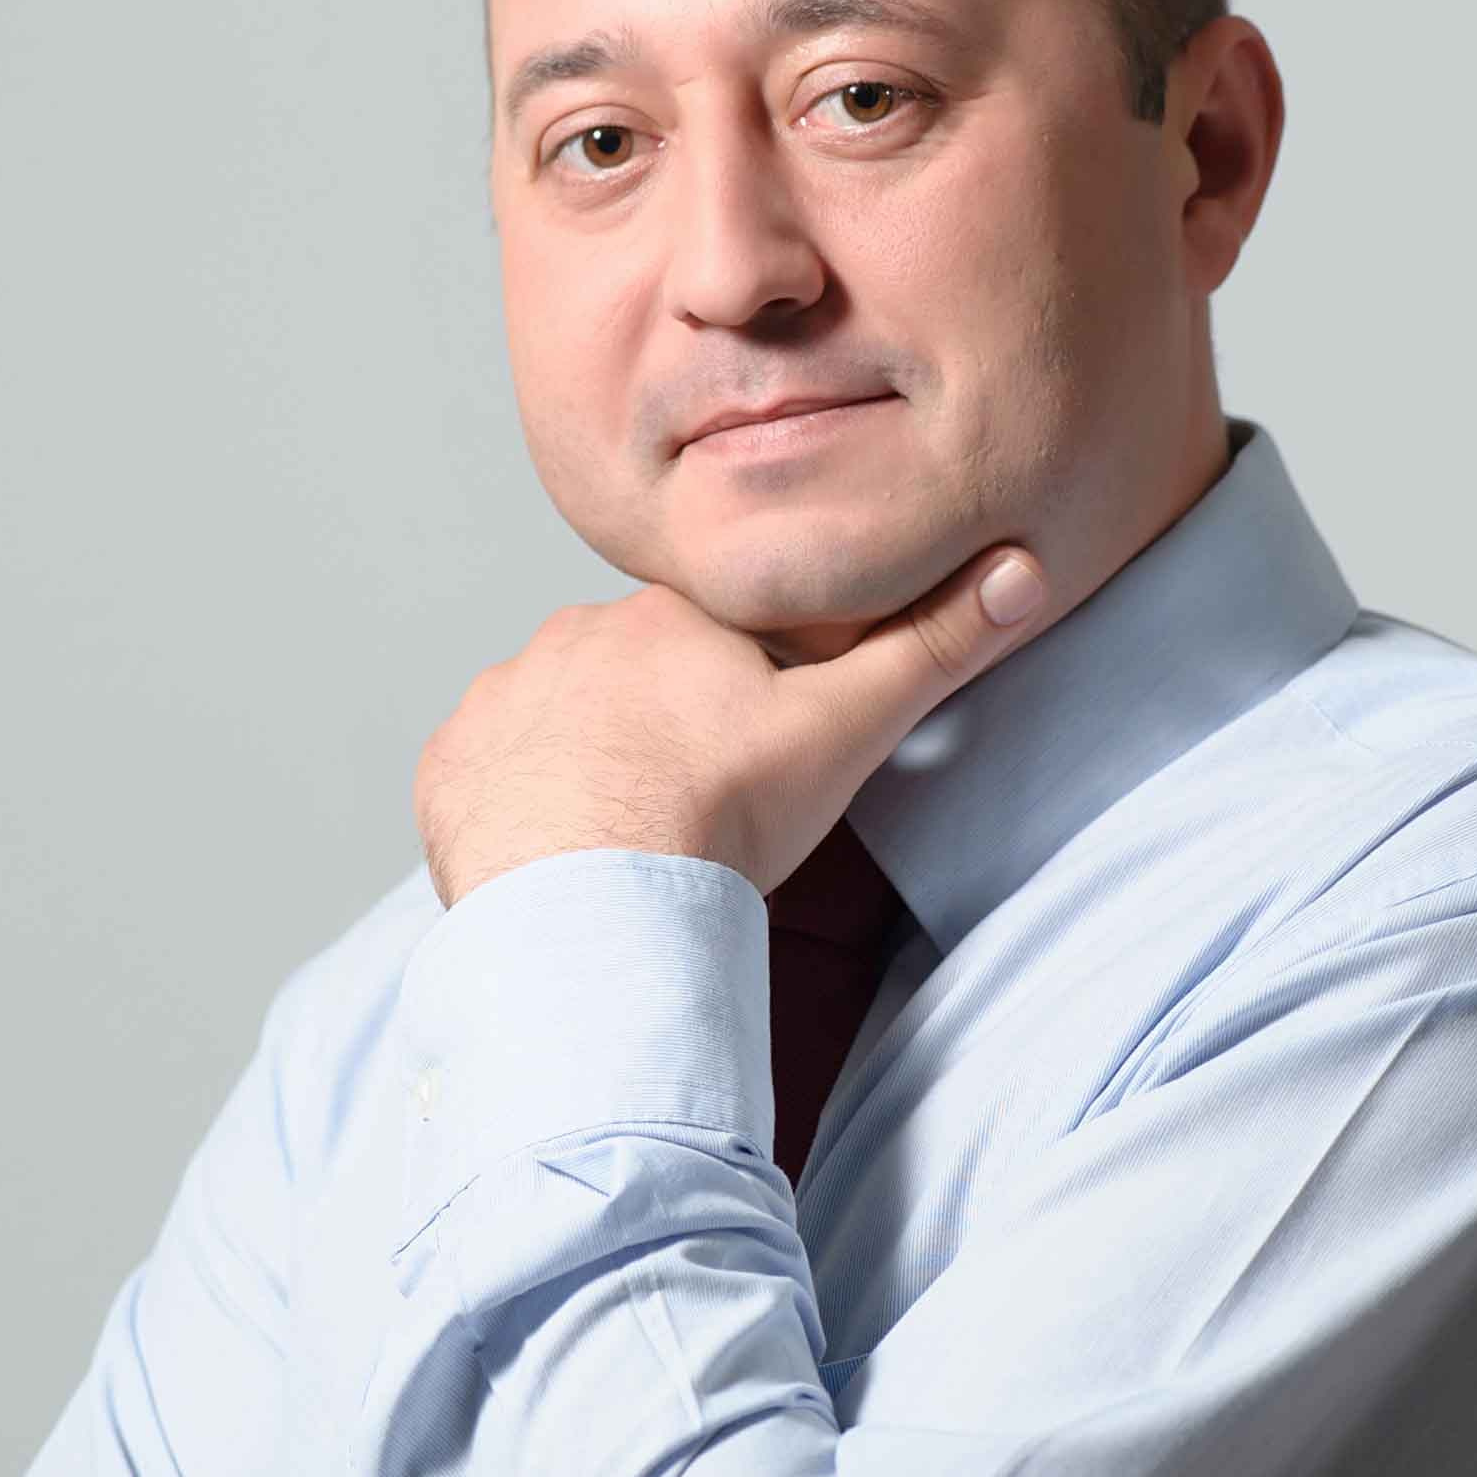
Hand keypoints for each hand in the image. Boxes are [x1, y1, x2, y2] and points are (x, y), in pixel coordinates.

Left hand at [413, 548, 1049, 911]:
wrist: (594, 905)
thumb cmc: (720, 817)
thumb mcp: (847, 729)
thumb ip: (932, 649)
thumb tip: (1026, 571)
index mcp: (668, 615)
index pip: (717, 639)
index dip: (744, 700)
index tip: (752, 759)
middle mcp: (572, 636)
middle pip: (633, 676)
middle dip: (662, 729)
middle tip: (695, 809)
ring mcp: (501, 701)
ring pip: (558, 720)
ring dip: (588, 763)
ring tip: (627, 837)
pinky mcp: (451, 767)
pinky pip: (489, 772)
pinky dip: (520, 803)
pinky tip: (559, 851)